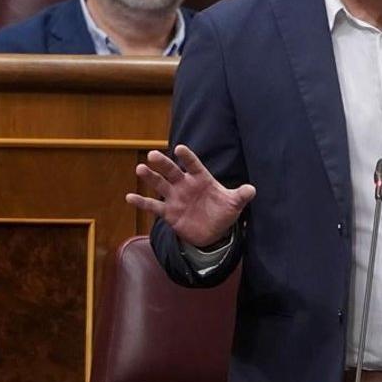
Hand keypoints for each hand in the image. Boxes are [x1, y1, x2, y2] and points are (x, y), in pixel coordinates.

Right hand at [125, 144, 256, 247]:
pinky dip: (141, 202)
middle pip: (172, 171)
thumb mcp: (234, 204)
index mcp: (201, 179)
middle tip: (152, 155)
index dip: (187, 157)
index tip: (180, 148)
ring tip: (140, 169)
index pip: (194, 165)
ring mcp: (175, 197)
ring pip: (160, 185)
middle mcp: (185, 185)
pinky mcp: (168, 212)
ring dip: (150, 178)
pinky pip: (153, 206)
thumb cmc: (223, 212)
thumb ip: (241, 196)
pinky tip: (129, 197)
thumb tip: (251, 190)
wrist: (212, 232)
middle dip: (163, 163)